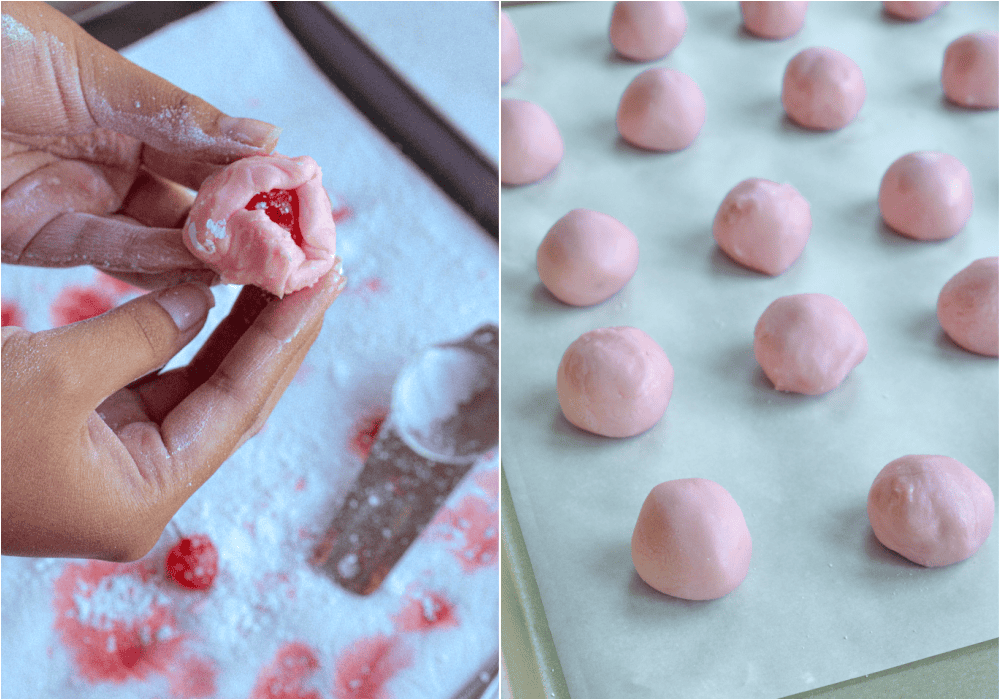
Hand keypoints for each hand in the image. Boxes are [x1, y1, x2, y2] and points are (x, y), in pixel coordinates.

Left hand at [1, 1, 280, 288]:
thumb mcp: (82, 70)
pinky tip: (193, 265)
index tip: (294, 195)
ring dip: (203, 251)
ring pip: (154, 236)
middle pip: (188, 199)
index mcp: (120, 102)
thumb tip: (261, 135)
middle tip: (283, 245)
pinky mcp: (33, 237)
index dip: (251, 172)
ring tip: (249, 262)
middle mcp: (102, 153)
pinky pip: (103, 254)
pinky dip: (150, 264)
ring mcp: (71, 198)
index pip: (205, 147)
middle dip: (236, 223)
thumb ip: (173, 113)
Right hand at [1, 268, 345, 559]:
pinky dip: (182, 337)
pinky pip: (154, 380)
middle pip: (230, 397)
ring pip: (197, 386)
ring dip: (237, 331)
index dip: (285, 337)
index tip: (324, 280)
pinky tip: (213, 295)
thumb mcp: (51, 376)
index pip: (240, 404)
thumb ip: (138, 335)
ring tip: (280, 274)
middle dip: (274, 333)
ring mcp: (116, 463)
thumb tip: (200, 299)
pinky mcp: (87, 436)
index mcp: (143, 496)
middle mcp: (142, 486)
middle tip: (317, 270)